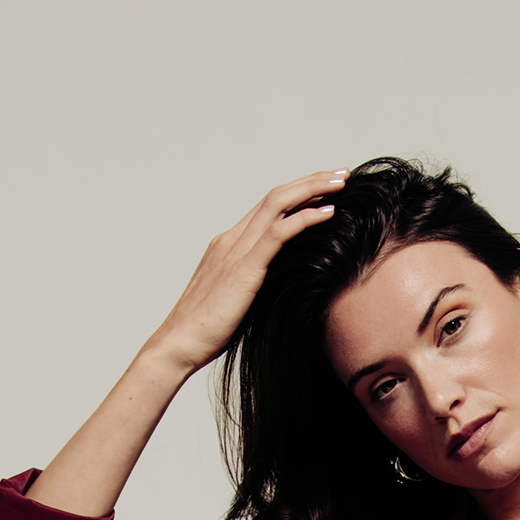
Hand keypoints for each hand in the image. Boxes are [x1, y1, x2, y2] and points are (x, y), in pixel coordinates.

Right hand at [146, 171, 349, 375]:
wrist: (178, 345)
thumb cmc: (204, 332)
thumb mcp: (233, 300)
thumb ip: (253, 284)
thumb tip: (280, 286)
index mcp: (226, 245)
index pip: (266, 207)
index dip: (297, 193)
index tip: (325, 189)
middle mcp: (230, 240)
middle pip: (275, 196)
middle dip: (311, 181)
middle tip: (341, 174)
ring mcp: (235, 251)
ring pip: (278, 203)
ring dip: (313, 188)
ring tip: (341, 182)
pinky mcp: (244, 268)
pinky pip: (279, 233)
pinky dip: (306, 218)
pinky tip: (329, 212)